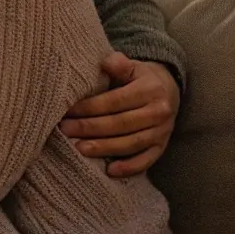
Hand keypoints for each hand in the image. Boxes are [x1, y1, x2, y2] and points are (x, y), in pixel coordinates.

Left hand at [60, 54, 180, 176]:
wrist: (169, 89)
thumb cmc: (141, 78)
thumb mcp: (133, 66)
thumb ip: (119, 64)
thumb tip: (106, 63)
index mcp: (150, 90)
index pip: (115, 101)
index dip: (90, 107)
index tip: (68, 111)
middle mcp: (159, 112)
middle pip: (120, 124)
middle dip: (90, 128)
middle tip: (65, 130)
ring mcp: (162, 131)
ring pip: (131, 143)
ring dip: (104, 148)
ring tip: (79, 149)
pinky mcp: (162, 146)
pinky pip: (147, 160)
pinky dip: (130, 167)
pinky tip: (110, 171)